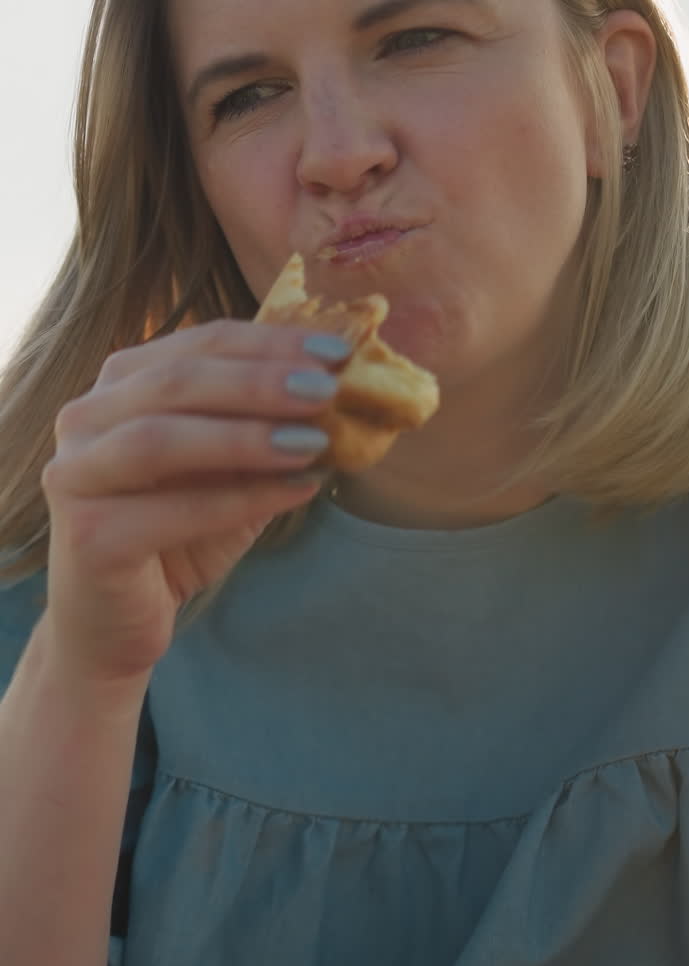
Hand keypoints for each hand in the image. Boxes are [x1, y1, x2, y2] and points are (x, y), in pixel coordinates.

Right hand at [40, 320, 347, 685]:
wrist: (116, 624)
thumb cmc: (176, 534)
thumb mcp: (228, 469)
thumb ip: (263, 426)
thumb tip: (337, 388)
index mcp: (119, 383)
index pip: (201, 343)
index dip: (270, 342)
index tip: (337, 349)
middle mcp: (84, 418)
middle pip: (175, 381)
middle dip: (259, 381)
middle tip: (327, 388)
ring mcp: (74, 475)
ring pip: (159, 439)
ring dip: (245, 436)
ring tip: (314, 440)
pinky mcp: (87, 536)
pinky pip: (171, 511)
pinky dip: (240, 500)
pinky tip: (297, 492)